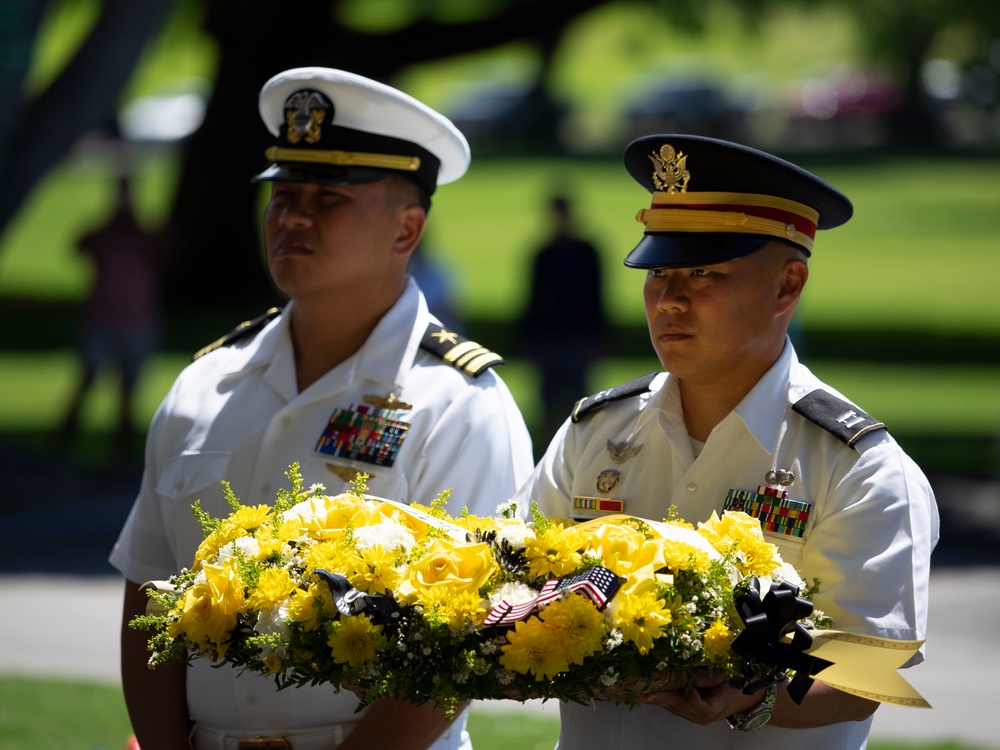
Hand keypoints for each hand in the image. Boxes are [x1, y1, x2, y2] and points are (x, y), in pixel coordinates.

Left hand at [639, 671, 764, 726]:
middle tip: (645, 693)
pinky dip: (662, 698)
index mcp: (713, 708)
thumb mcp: (730, 678)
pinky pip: (674, 705)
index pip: (696, 706)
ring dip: (659, 699)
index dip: (685, 697)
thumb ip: (714, 678)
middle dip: (662, 699)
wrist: (741, 696)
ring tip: (643, 692)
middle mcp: (701, 715)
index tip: (674, 689)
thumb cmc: (737, 685)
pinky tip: (651, 694)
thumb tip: (696, 678)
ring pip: (674, 707)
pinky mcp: (689, 711)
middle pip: (679, 707)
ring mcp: (694, 715)